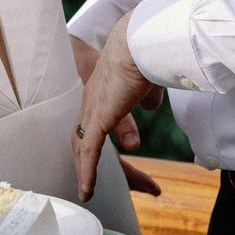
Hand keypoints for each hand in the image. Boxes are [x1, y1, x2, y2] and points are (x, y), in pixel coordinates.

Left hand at [72, 12, 161, 201]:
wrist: (139, 42)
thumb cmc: (146, 54)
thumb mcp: (148, 82)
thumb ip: (146, 96)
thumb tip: (150, 107)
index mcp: (102, 90)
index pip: (97, 122)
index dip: (103, 139)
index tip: (114, 157)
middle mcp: (92, 100)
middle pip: (84, 138)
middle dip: (91, 163)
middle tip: (101, 182)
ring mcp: (93, 109)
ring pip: (83, 148)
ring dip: (87, 172)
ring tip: (88, 192)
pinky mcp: (99, 117)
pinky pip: (90, 152)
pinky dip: (87, 173)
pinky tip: (87, 191)